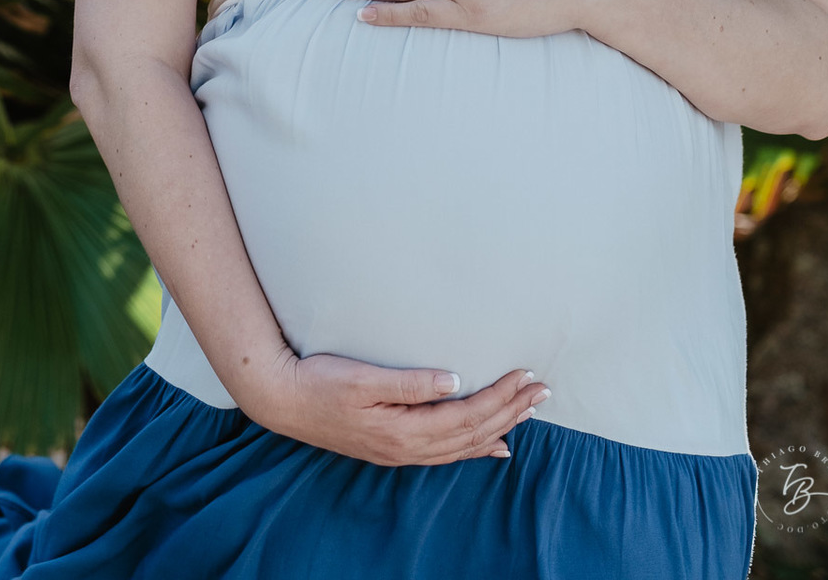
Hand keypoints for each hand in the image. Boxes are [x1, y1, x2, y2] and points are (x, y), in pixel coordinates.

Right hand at [247, 348, 550, 465]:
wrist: (283, 400)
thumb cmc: (320, 381)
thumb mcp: (363, 377)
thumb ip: (410, 383)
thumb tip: (455, 381)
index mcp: (405, 429)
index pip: (467, 414)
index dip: (501, 396)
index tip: (527, 374)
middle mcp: (408, 448)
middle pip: (473, 433)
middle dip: (511, 410)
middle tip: (543, 390)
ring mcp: (401, 452)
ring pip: (464, 445)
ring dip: (499, 427)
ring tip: (528, 412)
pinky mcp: (394, 448)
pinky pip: (446, 453)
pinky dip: (475, 448)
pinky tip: (493, 447)